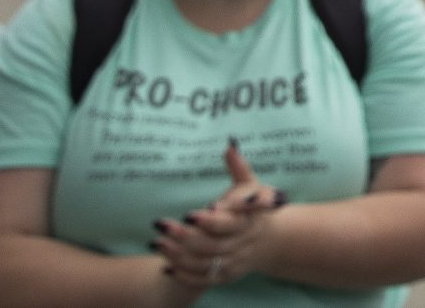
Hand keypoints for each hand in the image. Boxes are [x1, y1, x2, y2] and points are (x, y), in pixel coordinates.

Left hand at [153, 141, 281, 289]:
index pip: (230, 223)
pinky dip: (185, 276)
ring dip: (179, 255)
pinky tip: (166, 267)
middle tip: (161, 225)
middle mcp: (244, 242)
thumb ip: (239, 167)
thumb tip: (229, 144)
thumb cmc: (255, 206)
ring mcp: (236, 261)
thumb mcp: (251, 185)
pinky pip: (204, 280)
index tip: (188, 214)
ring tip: (156, 243)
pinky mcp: (226, 276)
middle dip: (186, 236)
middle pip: (213, 244)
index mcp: (251, 220)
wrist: (269, 240)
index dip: (210, 222)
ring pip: (205, 263)